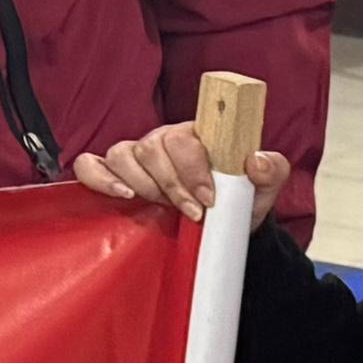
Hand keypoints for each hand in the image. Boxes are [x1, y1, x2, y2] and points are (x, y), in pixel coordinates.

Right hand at [70, 123, 291, 222]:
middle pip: (150, 147)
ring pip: (122, 154)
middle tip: (191, 212)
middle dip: (171, 184)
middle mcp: (162, 141)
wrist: (223, 228)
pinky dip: (100, 178)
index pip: (182, 136)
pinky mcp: (113, 176)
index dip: (191, 167)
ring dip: (143, 186)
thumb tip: (254, 161)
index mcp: (196, 134)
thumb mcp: (263, 187)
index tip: (208, 198)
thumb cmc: (239, 201)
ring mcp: (136, 158)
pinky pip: (90, 165)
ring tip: (162, 208)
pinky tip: (122, 195)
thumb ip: (271, 169)